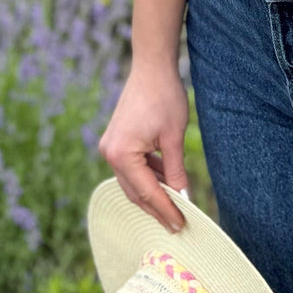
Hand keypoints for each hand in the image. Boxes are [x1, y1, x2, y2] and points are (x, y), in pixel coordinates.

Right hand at [97, 62, 189, 232]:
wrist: (151, 67)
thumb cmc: (164, 97)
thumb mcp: (174, 137)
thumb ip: (176, 171)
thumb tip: (183, 198)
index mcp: (121, 155)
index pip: (146, 192)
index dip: (165, 210)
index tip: (180, 225)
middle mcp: (110, 154)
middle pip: (135, 191)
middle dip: (157, 207)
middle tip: (177, 224)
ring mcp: (110, 147)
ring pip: (132, 181)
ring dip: (153, 192)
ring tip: (174, 206)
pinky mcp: (116, 141)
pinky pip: (131, 167)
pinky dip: (148, 175)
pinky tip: (166, 180)